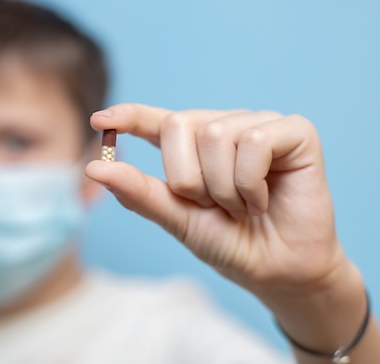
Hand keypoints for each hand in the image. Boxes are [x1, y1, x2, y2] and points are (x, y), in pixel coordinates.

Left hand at [85, 104, 347, 295]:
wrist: (278, 271)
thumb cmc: (230, 242)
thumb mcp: (178, 219)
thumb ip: (140, 192)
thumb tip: (94, 168)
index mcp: (195, 147)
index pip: (157, 121)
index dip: (129, 116)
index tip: (98, 120)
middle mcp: (225, 127)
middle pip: (178, 124)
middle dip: (187, 178)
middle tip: (213, 206)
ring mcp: (260, 125)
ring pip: (216, 135)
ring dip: (223, 188)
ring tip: (242, 207)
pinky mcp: (295, 132)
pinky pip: (254, 142)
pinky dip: (249, 182)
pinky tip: (263, 199)